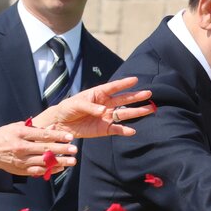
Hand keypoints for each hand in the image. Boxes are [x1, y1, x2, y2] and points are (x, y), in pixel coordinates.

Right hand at [0, 122, 76, 176]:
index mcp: (20, 134)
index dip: (57, 136)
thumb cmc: (4, 136)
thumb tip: (52, 127)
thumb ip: (34, 127)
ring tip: (72, 161)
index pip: (42, 135)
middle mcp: (21, 148)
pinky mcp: (21, 170)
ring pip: (44, 162)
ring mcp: (21, 160)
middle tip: (74, 149)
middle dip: (62, 149)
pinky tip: (60, 168)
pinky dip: (50, 170)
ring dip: (60, 162)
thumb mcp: (16, 127)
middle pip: (45, 149)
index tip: (69, 137)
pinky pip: (38, 171)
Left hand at [37, 76, 154, 138]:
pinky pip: (117, 129)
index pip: (113, 87)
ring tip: (149, 110)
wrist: (60, 124)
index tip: (135, 79)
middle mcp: (105, 104)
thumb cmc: (67, 109)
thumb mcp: (76, 104)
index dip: (124, 83)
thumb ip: (90, 107)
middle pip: (124, 100)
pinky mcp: (104, 129)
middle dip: (136, 97)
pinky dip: (124, 130)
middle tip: (149, 94)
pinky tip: (132, 131)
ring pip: (124, 114)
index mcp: (98, 94)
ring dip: (136, 112)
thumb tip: (103, 111)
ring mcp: (106, 117)